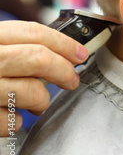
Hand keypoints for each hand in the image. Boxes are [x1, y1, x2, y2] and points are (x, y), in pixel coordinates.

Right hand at [0, 21, 87, 135]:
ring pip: (30, 91)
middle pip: (37, 58)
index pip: (31, 32)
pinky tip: (9, 116)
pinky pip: (10, 122)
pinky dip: (15, 122)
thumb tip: (64, 52)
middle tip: (71, 80)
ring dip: (41, 100)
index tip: (80, 53)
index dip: (63, 42)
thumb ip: (15, 47)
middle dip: (63, 70)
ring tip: (36, 103)